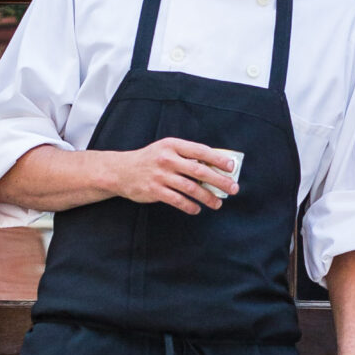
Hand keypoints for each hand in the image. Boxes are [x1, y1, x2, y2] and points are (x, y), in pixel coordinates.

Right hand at [109, 137, 238, 214]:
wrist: (121, 171)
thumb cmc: (151, 159)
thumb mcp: (166, 149)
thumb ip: (186, 155)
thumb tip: (214, 164)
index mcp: (173, 145)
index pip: (200, 151)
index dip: (218, 159)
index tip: (232, 168)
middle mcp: (167, 159)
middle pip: (199, 171)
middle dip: (219, 181)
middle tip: (233, 189)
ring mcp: (160, 176)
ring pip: (190, 188)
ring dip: (207, 197)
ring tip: (218, 204)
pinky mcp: (154, 190)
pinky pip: (177, 200)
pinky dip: (190, 206)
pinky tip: (197, 209)